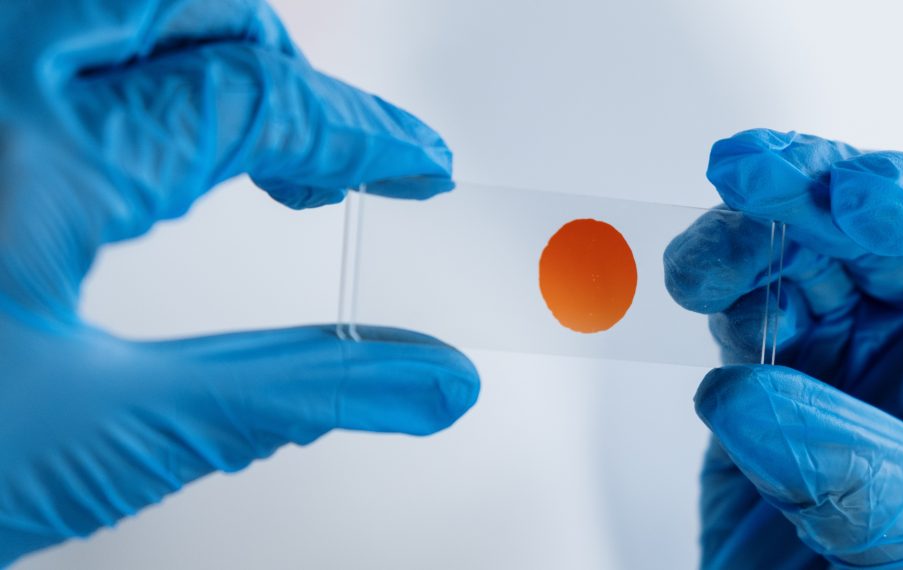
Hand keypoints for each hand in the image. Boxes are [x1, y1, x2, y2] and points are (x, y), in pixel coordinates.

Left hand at [0, 1, 477, 563]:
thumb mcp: (109, 433)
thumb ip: (296, 392)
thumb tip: (425, 380)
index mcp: (30, 154)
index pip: (257, 98)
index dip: (361, 132)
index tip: (415, 166)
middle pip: (189, 1)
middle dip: (286, 70)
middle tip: (334, 153)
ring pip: (108, 0)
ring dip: (203, 49)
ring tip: (239, 143)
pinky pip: (38, 43)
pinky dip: (118, 67)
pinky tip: (125, 136)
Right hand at [665, 129, 902, 567]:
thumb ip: (857, 471)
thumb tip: (746, 393)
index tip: (856, 205)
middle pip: (871, 224)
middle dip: (811, 193)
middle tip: (752, 179)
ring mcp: (841, 355)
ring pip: (792, 256)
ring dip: (745, 240)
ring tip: (705, 265)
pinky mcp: (764, 382)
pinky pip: (736, 311)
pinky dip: (708, 288)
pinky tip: (693, 286)